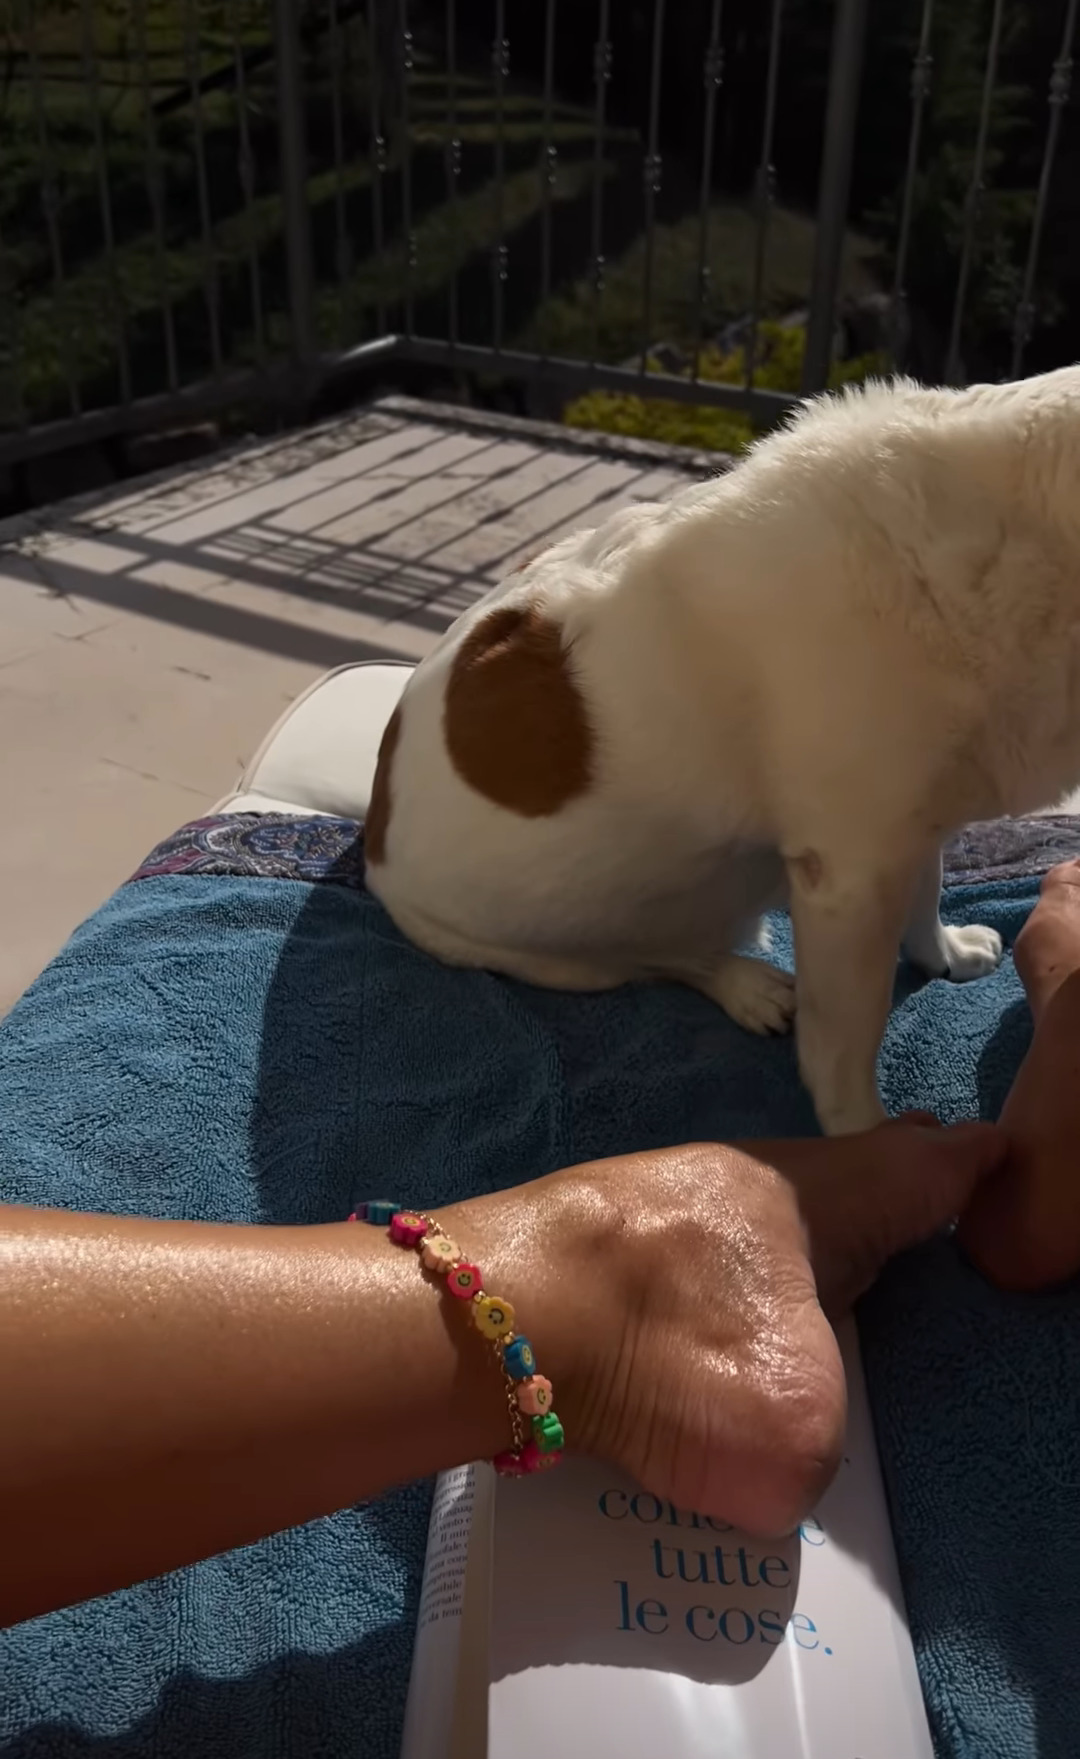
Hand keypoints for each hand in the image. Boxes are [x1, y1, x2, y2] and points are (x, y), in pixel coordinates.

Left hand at [438, 1119, 1003, 1536]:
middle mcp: (742, 1185)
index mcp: (815, 1202)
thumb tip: (759, 1454)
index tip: (986, 1145)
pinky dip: (700, 1282)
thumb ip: (812, 1446)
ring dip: (781, 1242)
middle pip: (834, 1184)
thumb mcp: (793, 1433)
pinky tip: (693, 1314)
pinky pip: (676, 1259)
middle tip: (919, 1180)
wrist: (497, 1317)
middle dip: (877, 1189)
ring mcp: (660, 1203)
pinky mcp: (592, 1240)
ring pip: (746, 1219)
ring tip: (813, 1266)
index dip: (959, 1167)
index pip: (913, 1178)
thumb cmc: (668, 1354)